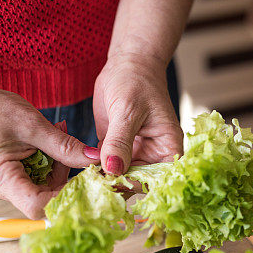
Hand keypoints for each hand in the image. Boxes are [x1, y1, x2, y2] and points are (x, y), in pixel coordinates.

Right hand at [0, 80, 98, 218]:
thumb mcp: (34, 126)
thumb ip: (65, 147)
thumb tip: (94, 159)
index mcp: (2, 178)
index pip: (38, 206)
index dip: (64, 199)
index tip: (84, 181)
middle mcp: (3, 188)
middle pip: (45, 199)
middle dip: (66, 177)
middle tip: (74, 150)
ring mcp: (7, 184)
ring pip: (45, 188)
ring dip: (59, 166)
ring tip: (58, 136)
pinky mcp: (13, 176)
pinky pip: (39, 177)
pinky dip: (50, 162)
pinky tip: (51, 142)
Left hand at [92, 53, 182, 175]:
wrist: (127, 64)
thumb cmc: (136, 82)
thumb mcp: (128, 111)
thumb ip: (120, 141)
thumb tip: (112, 170)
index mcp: (168, 148)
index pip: (158, 178)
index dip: (139, 185)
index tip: (114, 186)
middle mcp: (153, 154)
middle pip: (138, 181)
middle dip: (118, 186)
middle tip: (94, 188)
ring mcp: (134, 152)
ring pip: (121, 176)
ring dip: (105, 180)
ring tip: (86, 183)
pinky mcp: (116, 148)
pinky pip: (107, 165)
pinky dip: (96, 170)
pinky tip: (84, 172)